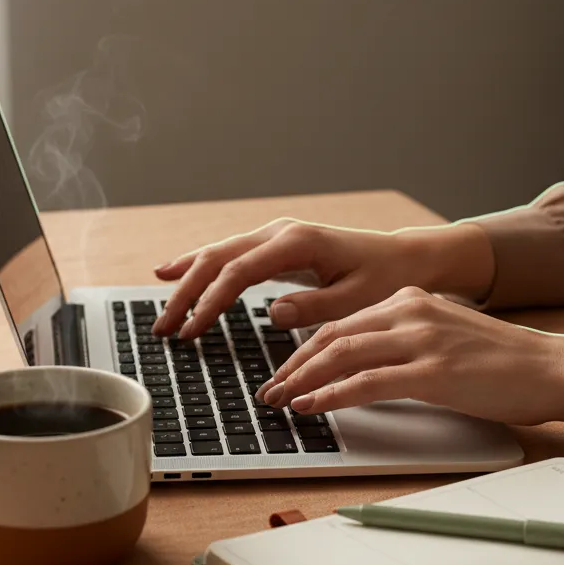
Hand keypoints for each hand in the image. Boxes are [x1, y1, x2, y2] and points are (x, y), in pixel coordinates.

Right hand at [152, 218, 493, 338]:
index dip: (210, 302)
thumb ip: (315, 307)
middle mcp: (280, 233)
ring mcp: (275, 236)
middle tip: (163, 327)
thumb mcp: (357, 300)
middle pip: (218, 258)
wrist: (402, 258)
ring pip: (218, 253)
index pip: (239, 272)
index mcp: (297, 243)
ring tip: (161, 309)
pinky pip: (229, 255)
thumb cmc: (384, 280)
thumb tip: (272, 313)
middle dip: (186, 292)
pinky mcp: (275, 246)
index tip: (192, 331)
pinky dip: (201, 266)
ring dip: (187, 280)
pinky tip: (176, 272)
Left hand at [256, 287, 563, 439]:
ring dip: (302, 380)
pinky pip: (367, 382)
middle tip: (269, 390)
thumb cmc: (502, 362)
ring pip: (341, 355)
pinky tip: (311, 407)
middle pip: (332, 336)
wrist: (552, 368)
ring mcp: (421, 339)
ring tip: (279, 401)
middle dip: (292, 366)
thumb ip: (404, 342)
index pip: (340, 323)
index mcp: (410, 299)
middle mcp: (410, 311)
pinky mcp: (433, 372)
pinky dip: (332, 395)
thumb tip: (360, 366)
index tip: (282, 373)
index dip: (303, 350)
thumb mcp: (444, 336)